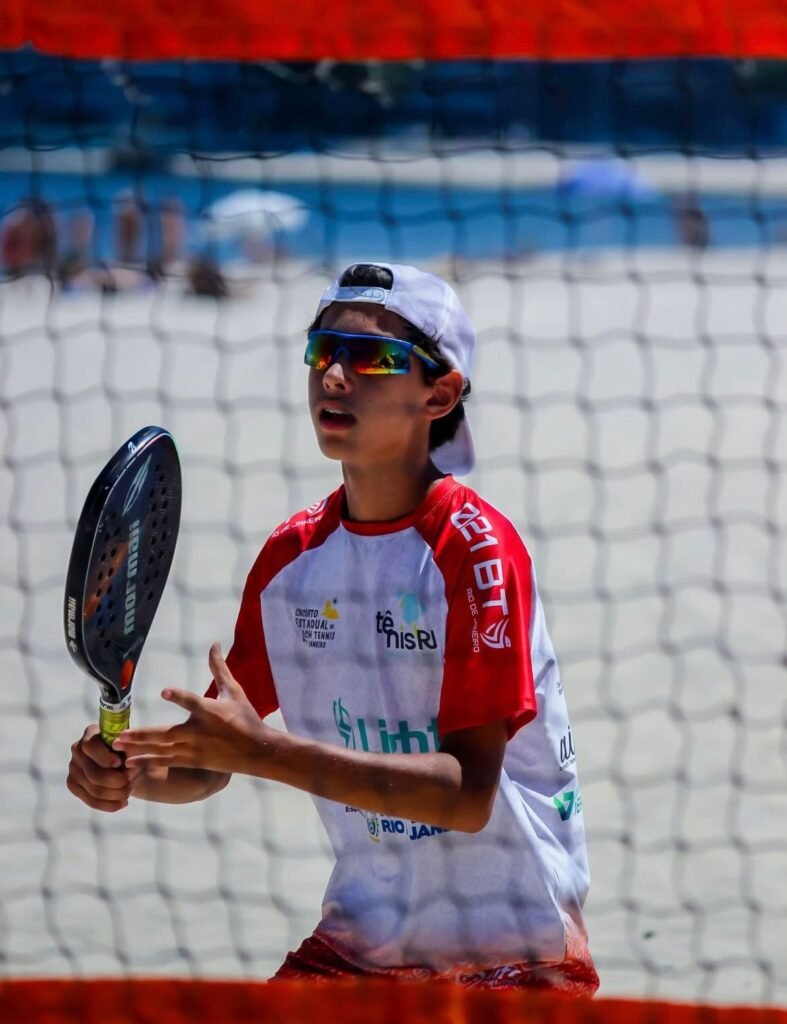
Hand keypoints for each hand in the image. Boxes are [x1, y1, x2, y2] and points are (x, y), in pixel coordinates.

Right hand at [67, 724, 130, 811]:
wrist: (126, 761)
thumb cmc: (130, 749)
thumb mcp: (133, 744)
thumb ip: (129, 749)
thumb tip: (124, 758)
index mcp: (91, 733)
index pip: (91, 747)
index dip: (106, 758)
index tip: (121, 763)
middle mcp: (77, 749)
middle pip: (94, 774)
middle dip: (117, 781)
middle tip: (132, 781)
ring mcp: (73, 768)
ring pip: (94, 790)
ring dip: (117, 793)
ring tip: (130, 789)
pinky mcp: (74, 785)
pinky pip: (91, 801)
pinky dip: (110, 804)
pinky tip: (124, 802)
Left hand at [112, 643, 266, 775]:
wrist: (257, 751)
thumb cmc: (245, 717)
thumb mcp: (233, 691)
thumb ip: (219, 668)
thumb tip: (215, 644)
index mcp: (210, 712)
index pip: (193, 702)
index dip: (179, 696)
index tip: (164, 691)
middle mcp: (199, 732)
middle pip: (167, 734)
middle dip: (143, 735)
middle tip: (120, 734)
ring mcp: (194, 749)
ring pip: (162, 750)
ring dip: (139, 748)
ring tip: (118, 747)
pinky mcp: (193, 761)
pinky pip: (166, 762)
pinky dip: (148, 762)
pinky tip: (130, 763)